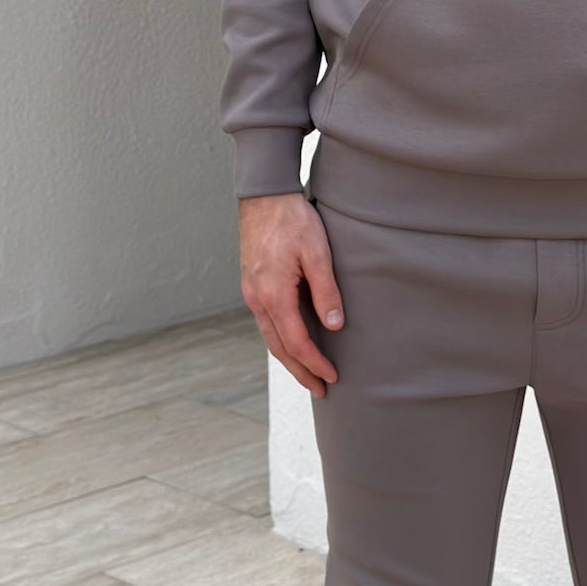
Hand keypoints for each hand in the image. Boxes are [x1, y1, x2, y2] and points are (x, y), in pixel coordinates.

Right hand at [239, 191, 344, 394]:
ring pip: (270, 337)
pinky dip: (281, 339)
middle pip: (279, 348)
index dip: (315, 363)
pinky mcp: (253, 285)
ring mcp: (252, 293)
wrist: (264, 195)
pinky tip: (293, 342)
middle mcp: (257, 299)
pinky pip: (267, 322)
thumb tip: (335, 327)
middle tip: (320, 390)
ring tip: (308, 373)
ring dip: (289, 358)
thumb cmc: (293, 219)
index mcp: (273, 294)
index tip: (333, 377)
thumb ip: (326, 291)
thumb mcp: (318, 253)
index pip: (296, 342)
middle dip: (300, 371)